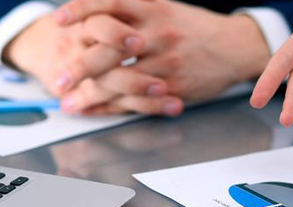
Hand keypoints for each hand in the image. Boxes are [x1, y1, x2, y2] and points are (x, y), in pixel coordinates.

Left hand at [3, 13, 180, 114]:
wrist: (234, 46)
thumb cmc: (192, 28)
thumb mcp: (164, 8)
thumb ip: (131, 12)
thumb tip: (92, 17)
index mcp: (152, 7)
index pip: (110, 2)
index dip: (81, 9)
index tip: (57, 20)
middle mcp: (157, 32)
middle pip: (109, 47)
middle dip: (79, 66)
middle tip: (59, 81)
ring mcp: (166, 61)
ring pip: (120, 80)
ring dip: (91, 95)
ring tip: (70, 103)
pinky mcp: (174, 86)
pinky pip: (137, 101)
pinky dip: (112, 108)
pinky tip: (95, 111)